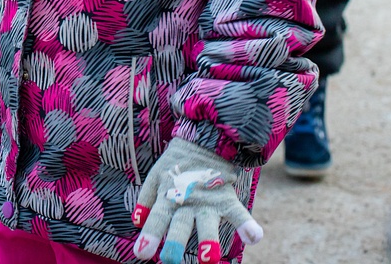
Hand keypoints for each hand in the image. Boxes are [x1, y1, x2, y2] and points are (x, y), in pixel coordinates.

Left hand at [132, 138, 261, 263]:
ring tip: (208, 259)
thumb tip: (137, 221)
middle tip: (169, 260)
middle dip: (175, 241)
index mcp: (168, 197)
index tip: (141, 253)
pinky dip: (246, 224)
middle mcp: (187, 202)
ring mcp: (208, 201)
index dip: (150, 234)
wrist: (205, 139)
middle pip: (180, 224)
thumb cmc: (178, 164)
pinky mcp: (227, 198)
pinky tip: (254, 238)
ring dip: (207, 240)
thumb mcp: (157, 175)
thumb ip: (146, 198)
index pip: (157, 218)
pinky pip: (238, 212)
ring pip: (207, 223)